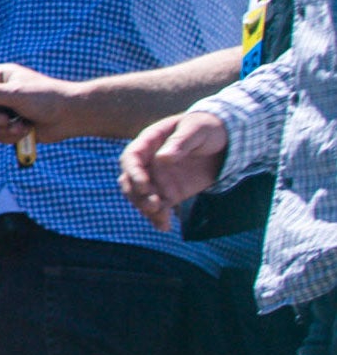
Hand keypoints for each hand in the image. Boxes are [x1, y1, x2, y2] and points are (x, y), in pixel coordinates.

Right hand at [0, 62, 78, 144]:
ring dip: (4, 128)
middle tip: (5, 118)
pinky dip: (11, 135)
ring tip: (21, 125)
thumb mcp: (14, 94)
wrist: (71, 116)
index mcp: (1, 77)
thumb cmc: (46, 98)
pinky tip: (26, 130)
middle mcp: (1, 93)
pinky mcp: (13, 125)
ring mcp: (7, 110)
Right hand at [120, 110, 228, 231]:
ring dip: (146, 209)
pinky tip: (165, 227)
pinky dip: (159, 218)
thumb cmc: (206, 128)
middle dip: (137, 195)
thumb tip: (162, 159)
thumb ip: (180, 142)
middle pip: (130, 181)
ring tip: (162, 218)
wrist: (224, 141)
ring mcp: (157, 179)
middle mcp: (148, 163)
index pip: (131, 158)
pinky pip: (159, 208)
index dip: (133, 172)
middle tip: (154, 205)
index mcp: (149, 142)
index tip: (144, 186)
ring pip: (141, 197)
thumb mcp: (196, 129)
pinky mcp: (169, 193)